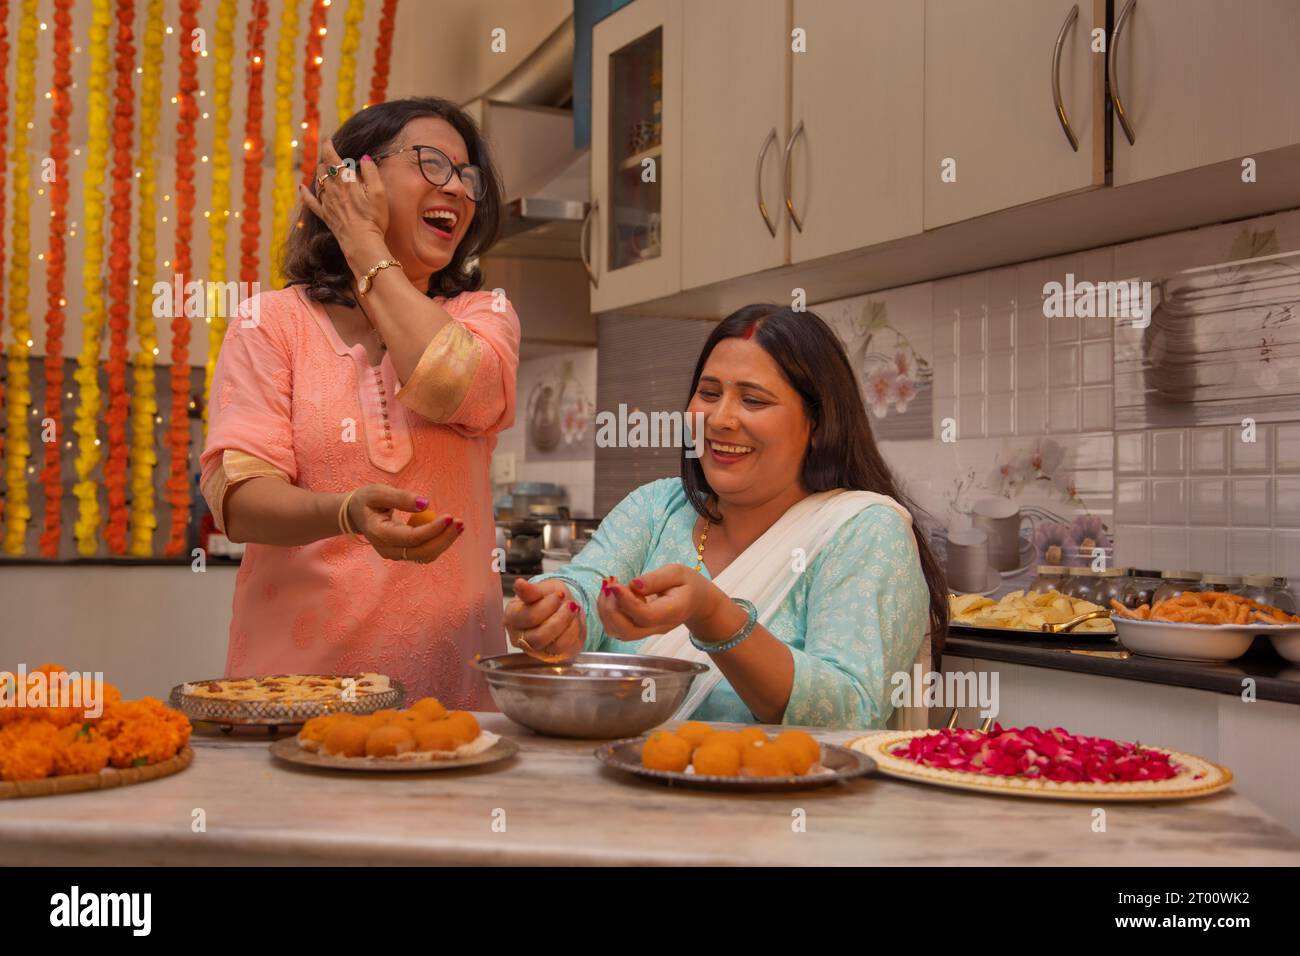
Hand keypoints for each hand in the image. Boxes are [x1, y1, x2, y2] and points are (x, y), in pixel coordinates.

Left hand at [298, 139, 388, 259]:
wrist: (362, 243)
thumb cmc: (374, 218)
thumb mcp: (379, 193)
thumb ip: (371, 172)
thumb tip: (364, 158)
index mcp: (346, 181)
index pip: (332, 158)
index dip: (329, 146)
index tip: (329, 140)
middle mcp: (333, 190)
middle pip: (323, 168)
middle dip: (326, 159)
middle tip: (332, 157)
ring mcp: (327, 203)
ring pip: (317, 181)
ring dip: (320, 173)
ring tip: (326, 170)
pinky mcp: (326, 216)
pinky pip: (310, 202)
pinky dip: (305, 194)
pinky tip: (301, 188)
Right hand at [345, 484, 461, 562]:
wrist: (356, 514)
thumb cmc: (367, 500)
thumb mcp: (379, 492)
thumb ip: (401, 498)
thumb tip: (426, 504)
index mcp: (379, 534)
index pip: (411, 537)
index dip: (432, 529)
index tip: (449, 517)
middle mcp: (387, 549)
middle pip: (421, 551)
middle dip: (443, 538)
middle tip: (460, 522)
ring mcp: (395, 554)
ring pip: (425, 555)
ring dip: (444, 542)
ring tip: (459, 525)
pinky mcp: (403, 553)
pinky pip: (425, 552)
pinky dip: (439, 542)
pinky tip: (450, 529)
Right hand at [505, 578, 583, 661]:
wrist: (564, 605)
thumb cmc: (549, 597)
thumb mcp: (542, 588)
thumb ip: (531, 590)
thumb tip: (519, 584)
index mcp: (512, 617)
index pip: (528, 616)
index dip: (547, 605)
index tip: (559, 594)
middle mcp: (519, 637)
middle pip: (540, 635)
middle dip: (560, 618)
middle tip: (570, 604)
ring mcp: (534, 650)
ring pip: (553, 645)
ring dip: (568, 625)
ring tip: (573, 609)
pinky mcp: (551, 656)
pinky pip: (564, 649)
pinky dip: (573, 632)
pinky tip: (574, 621)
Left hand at [597, 564, 726, 641]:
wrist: (697, 603)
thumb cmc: (688, 585)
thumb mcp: (678, 572)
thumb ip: (656, 579)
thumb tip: (633, 585)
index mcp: (673, 612)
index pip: (644, 615)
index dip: (625, 601)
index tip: (614, 584)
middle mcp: (658, 627)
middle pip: (626, 630)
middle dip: (610, 609)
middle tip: (609, 584)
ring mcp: (647, 632)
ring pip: (618, 632)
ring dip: (606, 610)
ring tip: (609, 587)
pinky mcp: (638, 630)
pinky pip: (616, 628)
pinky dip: (607, 612)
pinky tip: (612, 595)